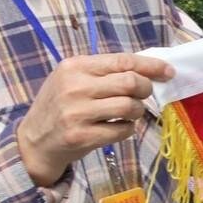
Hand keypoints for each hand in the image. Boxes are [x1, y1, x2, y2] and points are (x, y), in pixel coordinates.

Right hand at [17, 53, 173, 185]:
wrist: (34, 141)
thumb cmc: (60, 106)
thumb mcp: (73, 79)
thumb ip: (104, 72)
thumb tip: (148, 69)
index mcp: (74, 66)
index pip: (122, 61)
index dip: (151, 66)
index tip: (168, 72)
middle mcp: (74, 87)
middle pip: (130, 82)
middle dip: (145, 89)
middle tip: (142, 96)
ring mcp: (77, 113)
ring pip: (129, 106)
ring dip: (137, 111)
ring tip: (128, 113)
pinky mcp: (82, 136)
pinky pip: (123, 130)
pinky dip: (128, 129)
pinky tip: (118, 127)